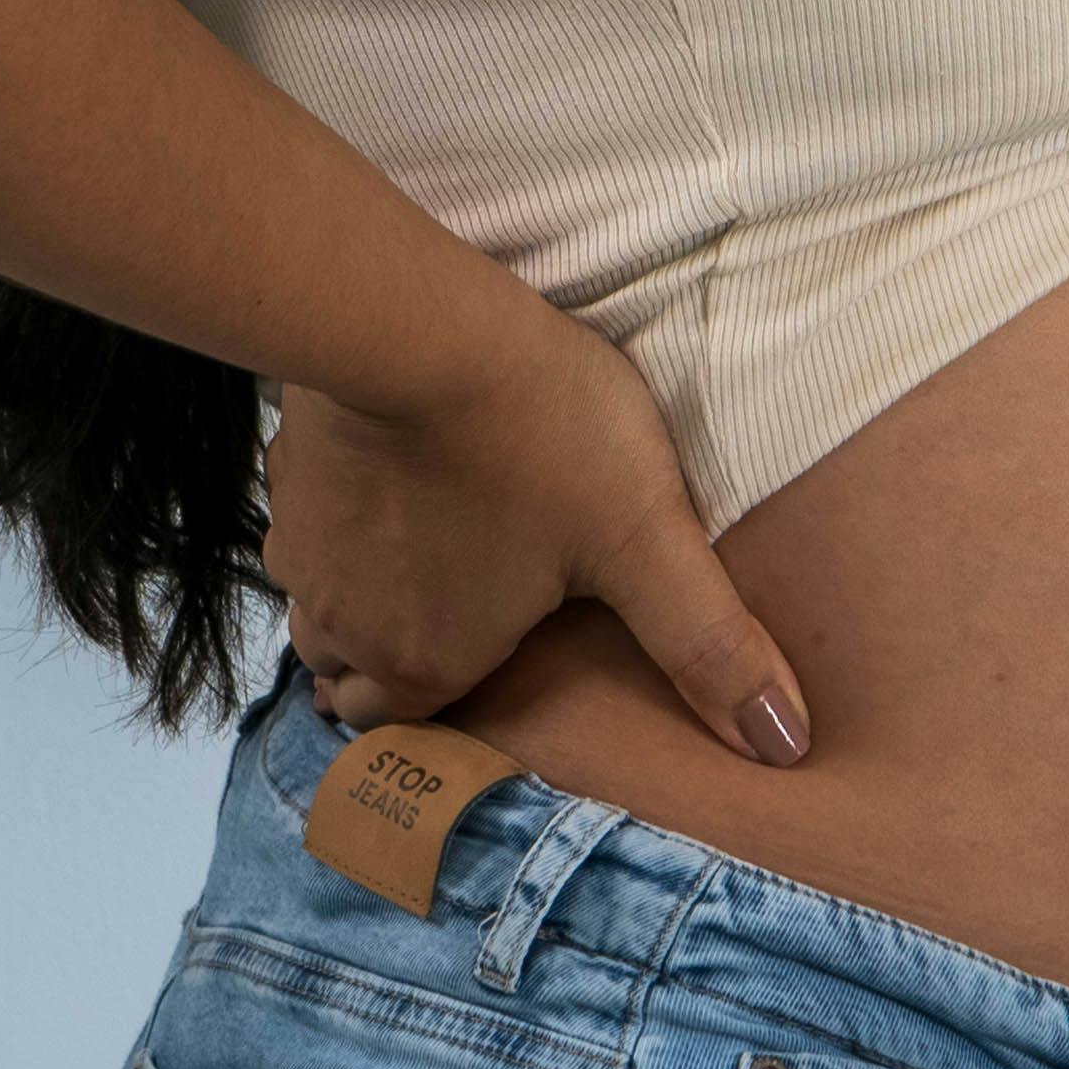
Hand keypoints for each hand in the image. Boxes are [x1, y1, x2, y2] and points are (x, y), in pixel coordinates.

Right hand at [263, 323, 811, 769]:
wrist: (419, 322)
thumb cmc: (541, 436)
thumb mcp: (645, 541)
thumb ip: (708, 646)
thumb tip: (784, 746)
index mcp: (425, 662)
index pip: (398, 726)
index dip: (438, 702)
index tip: (476, 666)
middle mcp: (345, 624)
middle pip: (348, 673)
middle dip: (389, 657)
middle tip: (453, 611)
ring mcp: (300, 546)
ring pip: (318, 599)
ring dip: (360, 587)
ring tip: (425, 542)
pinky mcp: (284, 470)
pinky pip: (301, 518)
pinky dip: (338, 513)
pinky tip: (390, 471)